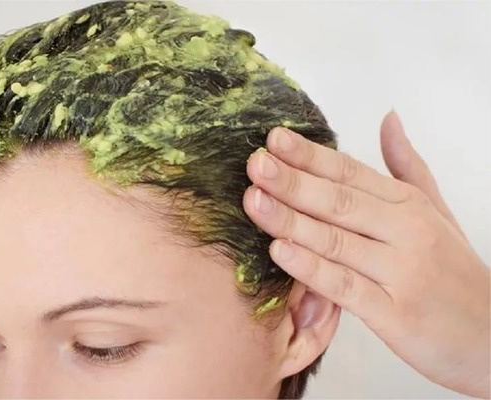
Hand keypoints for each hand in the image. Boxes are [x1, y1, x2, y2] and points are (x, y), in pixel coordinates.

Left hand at [243, 111, 489, 396]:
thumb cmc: (455, 272)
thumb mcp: (437, 212)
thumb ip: (407, 167)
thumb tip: (389, 119)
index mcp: (408, 205)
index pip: (351, 172)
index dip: (310, 156)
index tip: (274, 139)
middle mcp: (405, 232)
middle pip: (340, 201)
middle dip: (293, 182)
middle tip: (255, 164)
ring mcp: (400, 272)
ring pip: (337, 240)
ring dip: (291, 219)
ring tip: (254, 200)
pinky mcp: (395, 314)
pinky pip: (345, 287)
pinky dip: (312, 269)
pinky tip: (280, 252)